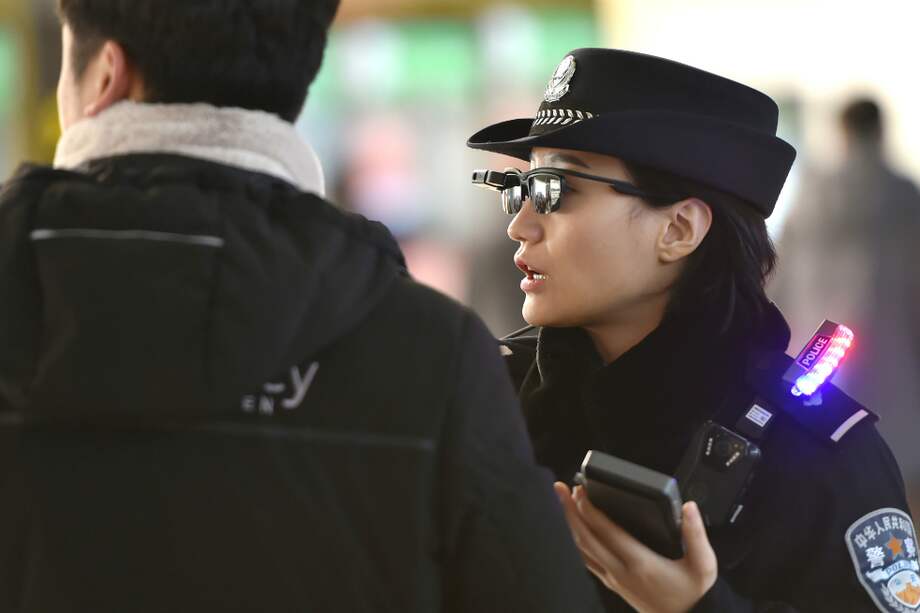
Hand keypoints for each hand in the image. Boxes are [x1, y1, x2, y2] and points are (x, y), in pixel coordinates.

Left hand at [554, 482, 717, 612]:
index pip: (606, 532)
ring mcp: (614, 579)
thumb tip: (688, 508)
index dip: (589, 509)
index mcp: (641, 563)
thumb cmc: (694, 595)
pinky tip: (573, 530)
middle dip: (570, 511)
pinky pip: (587, 561)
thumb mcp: (704, 565)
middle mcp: (621, 571)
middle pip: (585, 538)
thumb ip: (697, 535)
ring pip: (581, 550)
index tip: (580, 491)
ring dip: (569, 525)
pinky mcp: (612, 584)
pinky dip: (576, 542)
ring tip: (562, 504)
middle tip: (560, 489)